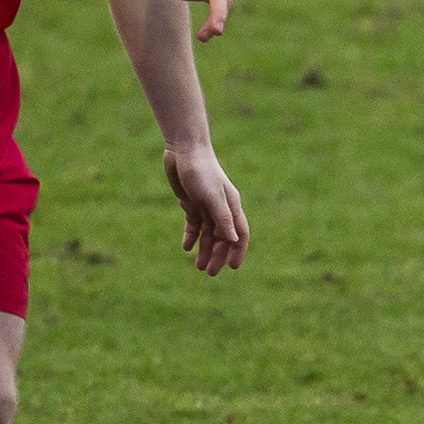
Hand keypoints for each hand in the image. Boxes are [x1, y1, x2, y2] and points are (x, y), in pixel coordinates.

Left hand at [164, 146, 248, 275]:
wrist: (183, 150)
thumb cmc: (201, 171)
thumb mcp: (212, 197)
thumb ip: (223, 218)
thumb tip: (234, 241)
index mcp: (231, 206)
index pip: (240, 233)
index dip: (238, 250)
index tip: (232, 267)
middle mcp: (221, 208)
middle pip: (223, 237)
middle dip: (218, 255)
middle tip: (209, 273)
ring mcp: (206, 205)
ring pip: (208, 233)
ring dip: (204, 249)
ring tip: (198, 266)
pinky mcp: (191, 202)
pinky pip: (194, 224)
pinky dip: (191, 235)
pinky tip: (186, 247)